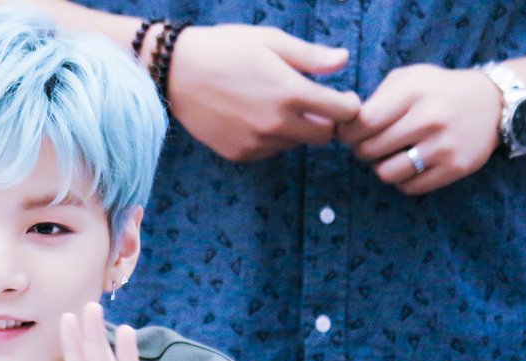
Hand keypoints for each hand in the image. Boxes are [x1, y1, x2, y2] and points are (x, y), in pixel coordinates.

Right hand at [166, 24, 360, 160]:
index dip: (349, 105)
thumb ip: (311, 56)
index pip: (343, 112)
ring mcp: (257, 143)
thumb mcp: (271, 41)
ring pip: (295, 143)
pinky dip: (271, 138)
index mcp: (290, 92)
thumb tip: (344, 61)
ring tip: (277, 105)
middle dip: (327, 121)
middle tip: (317, 105)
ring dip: (296, 129)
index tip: (344, 97)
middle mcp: (276, 124)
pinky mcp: (240, 154)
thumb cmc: (225, 49)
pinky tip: (255, 117)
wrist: (176, 73)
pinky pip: (269, 150)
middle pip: (324, 136)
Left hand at [337, 64, 502, 194]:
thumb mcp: (410, 78)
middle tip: (369, 144)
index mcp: (414, 92)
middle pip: (369, 150)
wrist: (494, 102)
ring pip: (386, 173)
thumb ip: (376, 97)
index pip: (363, 122)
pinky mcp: (455, 168)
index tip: (348, 133)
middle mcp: (429, 119)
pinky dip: (403, 179)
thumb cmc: (439, 90)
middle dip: (361, 150)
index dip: (347, 132)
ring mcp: (444, 146)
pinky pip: (409, 187)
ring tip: (389, 155)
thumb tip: (343, 119)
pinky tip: (410, 165)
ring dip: (381, 167)